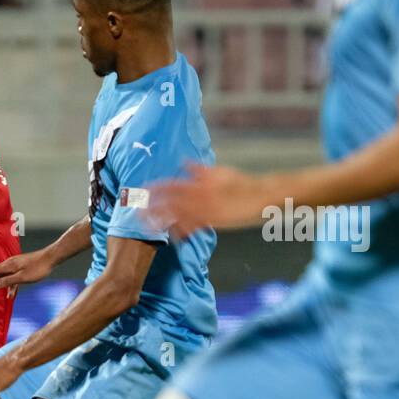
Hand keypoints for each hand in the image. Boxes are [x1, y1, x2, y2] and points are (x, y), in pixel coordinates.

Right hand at [0, 248, 54, 299]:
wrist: (51, 258)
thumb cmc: (38, 268)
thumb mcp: (22, 277)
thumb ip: (7, 281)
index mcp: (7, 266)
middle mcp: (8, 264)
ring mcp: (14, 266)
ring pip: (1, 277)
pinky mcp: (20, 269)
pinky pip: (10, 278)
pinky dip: (8, 286)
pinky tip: (9, 295)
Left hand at [146, 164, 275, 238]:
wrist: (261, 195)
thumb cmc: (241, 183)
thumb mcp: (220, 172)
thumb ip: (200, 170)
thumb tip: (184, 162)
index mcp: (200, 182)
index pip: (172, 184)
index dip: (156, 188)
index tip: (142, 191)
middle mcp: (200, 195)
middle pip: (170, 202)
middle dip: (152, 208)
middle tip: (137, 213)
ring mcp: (205, 209)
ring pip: (178, 216)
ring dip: (162, 222)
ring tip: (148, 227)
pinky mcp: (213, 221)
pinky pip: (193, 228)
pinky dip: (180, 232)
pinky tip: (171, 236)